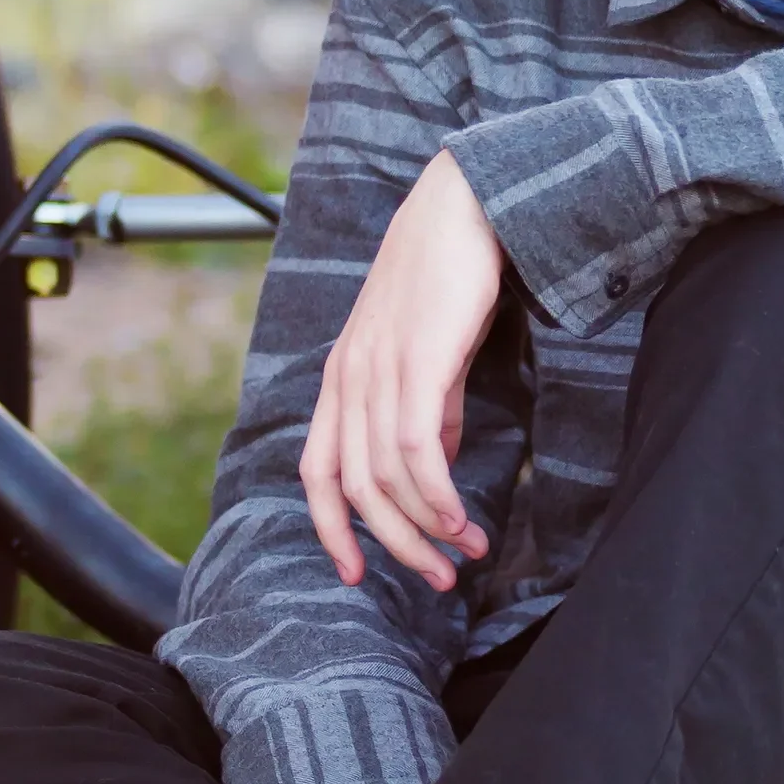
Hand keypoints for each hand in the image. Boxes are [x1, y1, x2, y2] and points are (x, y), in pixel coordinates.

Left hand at [302, 149, 503, 590]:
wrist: (465, 203)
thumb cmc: (449, 275)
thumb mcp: (428, 353)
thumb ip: (427, 409)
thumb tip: (437, 465)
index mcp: (341, 378)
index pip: (316, 473)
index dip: (330, 531)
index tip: (358, 575)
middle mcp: (348, 379)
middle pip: (354, 490)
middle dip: (395, 546)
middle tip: (439, 580)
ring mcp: (378, 369)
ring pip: (384, 479)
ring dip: (427, 529)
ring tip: (467, 553)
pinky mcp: (417, 360)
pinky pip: (418, 450)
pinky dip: (438, 494)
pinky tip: (463, 518)